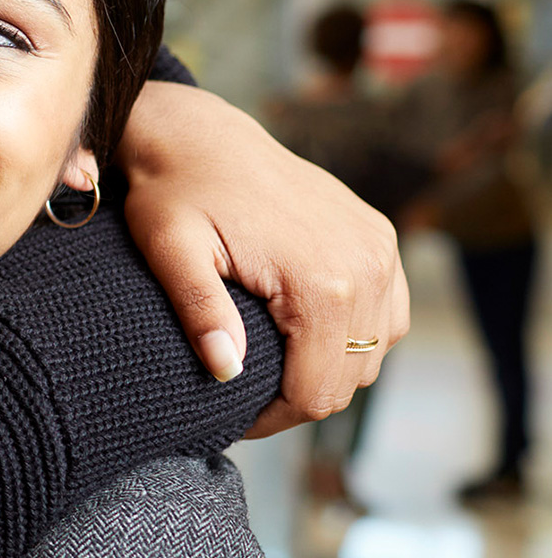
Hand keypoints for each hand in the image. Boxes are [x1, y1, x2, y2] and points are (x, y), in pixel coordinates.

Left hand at [119, 81, 408, 436]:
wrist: (202, 137)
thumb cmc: (176, 193)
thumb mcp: (170, 250)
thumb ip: (199, 310)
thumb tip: (225, 372)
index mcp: (322, 282)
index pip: (317, 393)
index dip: (274, 420)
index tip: (233, 419)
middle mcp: (367, 267)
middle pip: (349, 379)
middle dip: (298, 396)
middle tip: (246, 394)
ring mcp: (381, 250)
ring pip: (373, 352)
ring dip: (328, 367)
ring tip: (272, 364)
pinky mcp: (381, 238)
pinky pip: (387, 314)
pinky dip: (353, 333)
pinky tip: (306, 330)